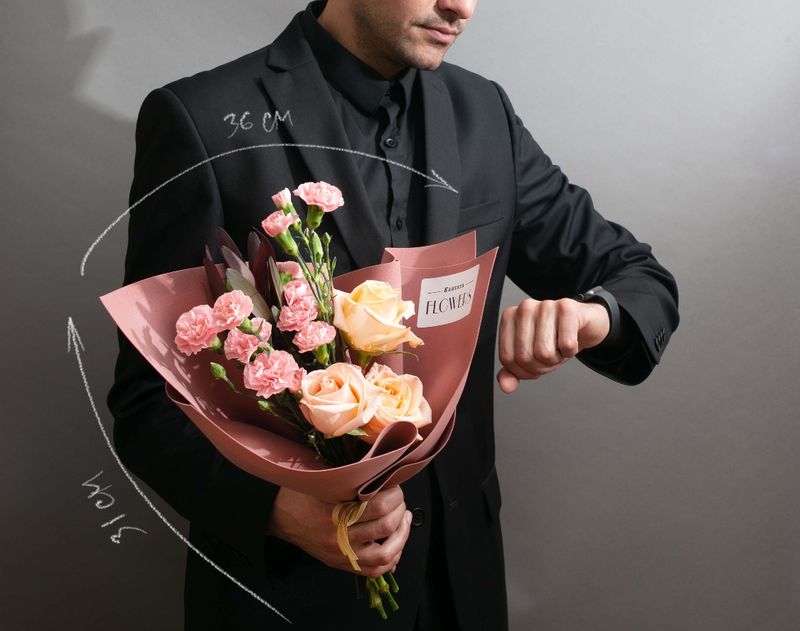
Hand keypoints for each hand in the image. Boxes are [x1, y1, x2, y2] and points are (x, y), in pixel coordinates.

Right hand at [266, 486, 411, 577]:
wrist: (279, 516)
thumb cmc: (302, 493)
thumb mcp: (324, 481)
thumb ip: (352, 479)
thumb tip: (382, 473)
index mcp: (334, 513)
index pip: (378, 505)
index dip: (394, 495)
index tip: (395, 486)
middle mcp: (339, 537)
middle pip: (385, 527)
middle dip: (400, 512)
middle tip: (400, 501)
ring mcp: (340, 554)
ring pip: (384, 555)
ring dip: (402, 538)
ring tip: (404, 522)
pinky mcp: (340, 564)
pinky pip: (372, 571)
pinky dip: (390, 560)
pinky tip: (395, 544)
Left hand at [497, 298, 608, 392]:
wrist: (585, 322)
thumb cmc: (555, 338)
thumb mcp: (531, 356)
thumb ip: (514, 371)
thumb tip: (505, 385)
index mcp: (509, 317)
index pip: (507, 359)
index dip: (523, 371)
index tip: (535, 363)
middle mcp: (524, 308)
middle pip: (524, 357)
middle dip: (541, 366)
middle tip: (551, 355)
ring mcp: (545, 305)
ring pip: (544, 352)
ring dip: (556, 358)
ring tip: (560, 347)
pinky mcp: (567, 308)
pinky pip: (566, 345)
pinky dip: (571, 351)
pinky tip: (571, 340)